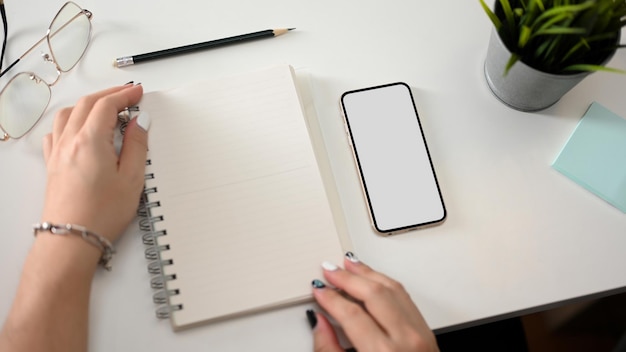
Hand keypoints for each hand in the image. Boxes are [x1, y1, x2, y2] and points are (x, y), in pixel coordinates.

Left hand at [41, 83, 148, 242]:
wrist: (71, 239)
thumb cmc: (101, 214)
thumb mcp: (132, 178)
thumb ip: (137, 146)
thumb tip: (139, 122)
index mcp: (91, 141)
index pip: (107, 105)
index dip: (125, 95)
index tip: (137, 92)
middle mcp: (70, 141)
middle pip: (87, 104)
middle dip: (109, 94)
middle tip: (128, 94)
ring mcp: (58, 152)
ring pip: (68, 113)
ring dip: (88, 104)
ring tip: (105, 107)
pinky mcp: (53, 164)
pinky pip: (56, 131)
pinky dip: (70, 120)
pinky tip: (78, 127)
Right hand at [310, 253, 438, 351]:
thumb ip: (329, 350)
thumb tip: (319, 323)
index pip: (351, 314)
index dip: (331, 298)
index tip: (319, 290)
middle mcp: (405, 340)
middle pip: (373, 294)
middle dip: (347, 278)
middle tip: (329, 269)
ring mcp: (420, 333)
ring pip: (392, 288)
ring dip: (368, 273)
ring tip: (349, 264)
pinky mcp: (427, 331)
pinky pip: (404, 296)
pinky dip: (386, 282)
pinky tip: (373, 277)